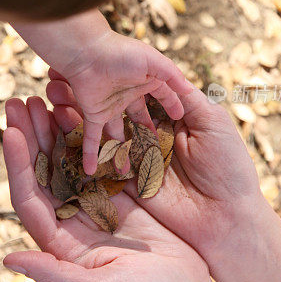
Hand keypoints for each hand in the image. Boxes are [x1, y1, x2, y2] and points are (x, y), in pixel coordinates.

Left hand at [3, 97, 213, 281]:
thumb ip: (56, 275)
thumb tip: (7, 260)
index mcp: (59, 242)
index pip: (29, 198)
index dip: (18, 166)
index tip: (10, 132)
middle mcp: (69, 221)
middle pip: (40, 172)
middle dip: (28, 137)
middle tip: (15, 102)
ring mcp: (92, 205)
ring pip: (64, 160)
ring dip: (51, 130)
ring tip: (39, 98)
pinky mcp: (116, 195)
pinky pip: (94, 159)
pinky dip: (84, 134)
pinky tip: (78, 109)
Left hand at [47, 29, 191, 174]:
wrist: (87, 52)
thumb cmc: (121, 53)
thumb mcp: (153, 62)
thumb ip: (172, 76)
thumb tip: (190, 89)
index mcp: (144, 81)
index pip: (163, 96)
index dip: (171, 106)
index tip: (180, 117)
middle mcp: (128, 95)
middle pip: (140, 120)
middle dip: (146, 135)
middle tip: (154, 154)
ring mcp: (110, 106)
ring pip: (118, 134)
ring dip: (120, 152)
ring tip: (125, 173)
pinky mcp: (93, 114)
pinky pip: (93, 138)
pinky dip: (90, 154)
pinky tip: (90, 170)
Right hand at [50, 82, 264, 266]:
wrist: (227, 218)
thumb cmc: (229, 166)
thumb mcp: (213, 123)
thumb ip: (188, 97)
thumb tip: (163, 71)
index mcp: (172, 117)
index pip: (138, 92)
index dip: (116, 78)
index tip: (88, 63)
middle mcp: (152, 135)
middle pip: (116, 110)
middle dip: (88, 96)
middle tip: (57, 80)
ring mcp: (140, 158)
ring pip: (106, 134)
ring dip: (79, 121)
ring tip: (51, 106)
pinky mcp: (132, 182)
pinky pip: (105, 166)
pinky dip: (85, 157)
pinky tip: (60, 141)